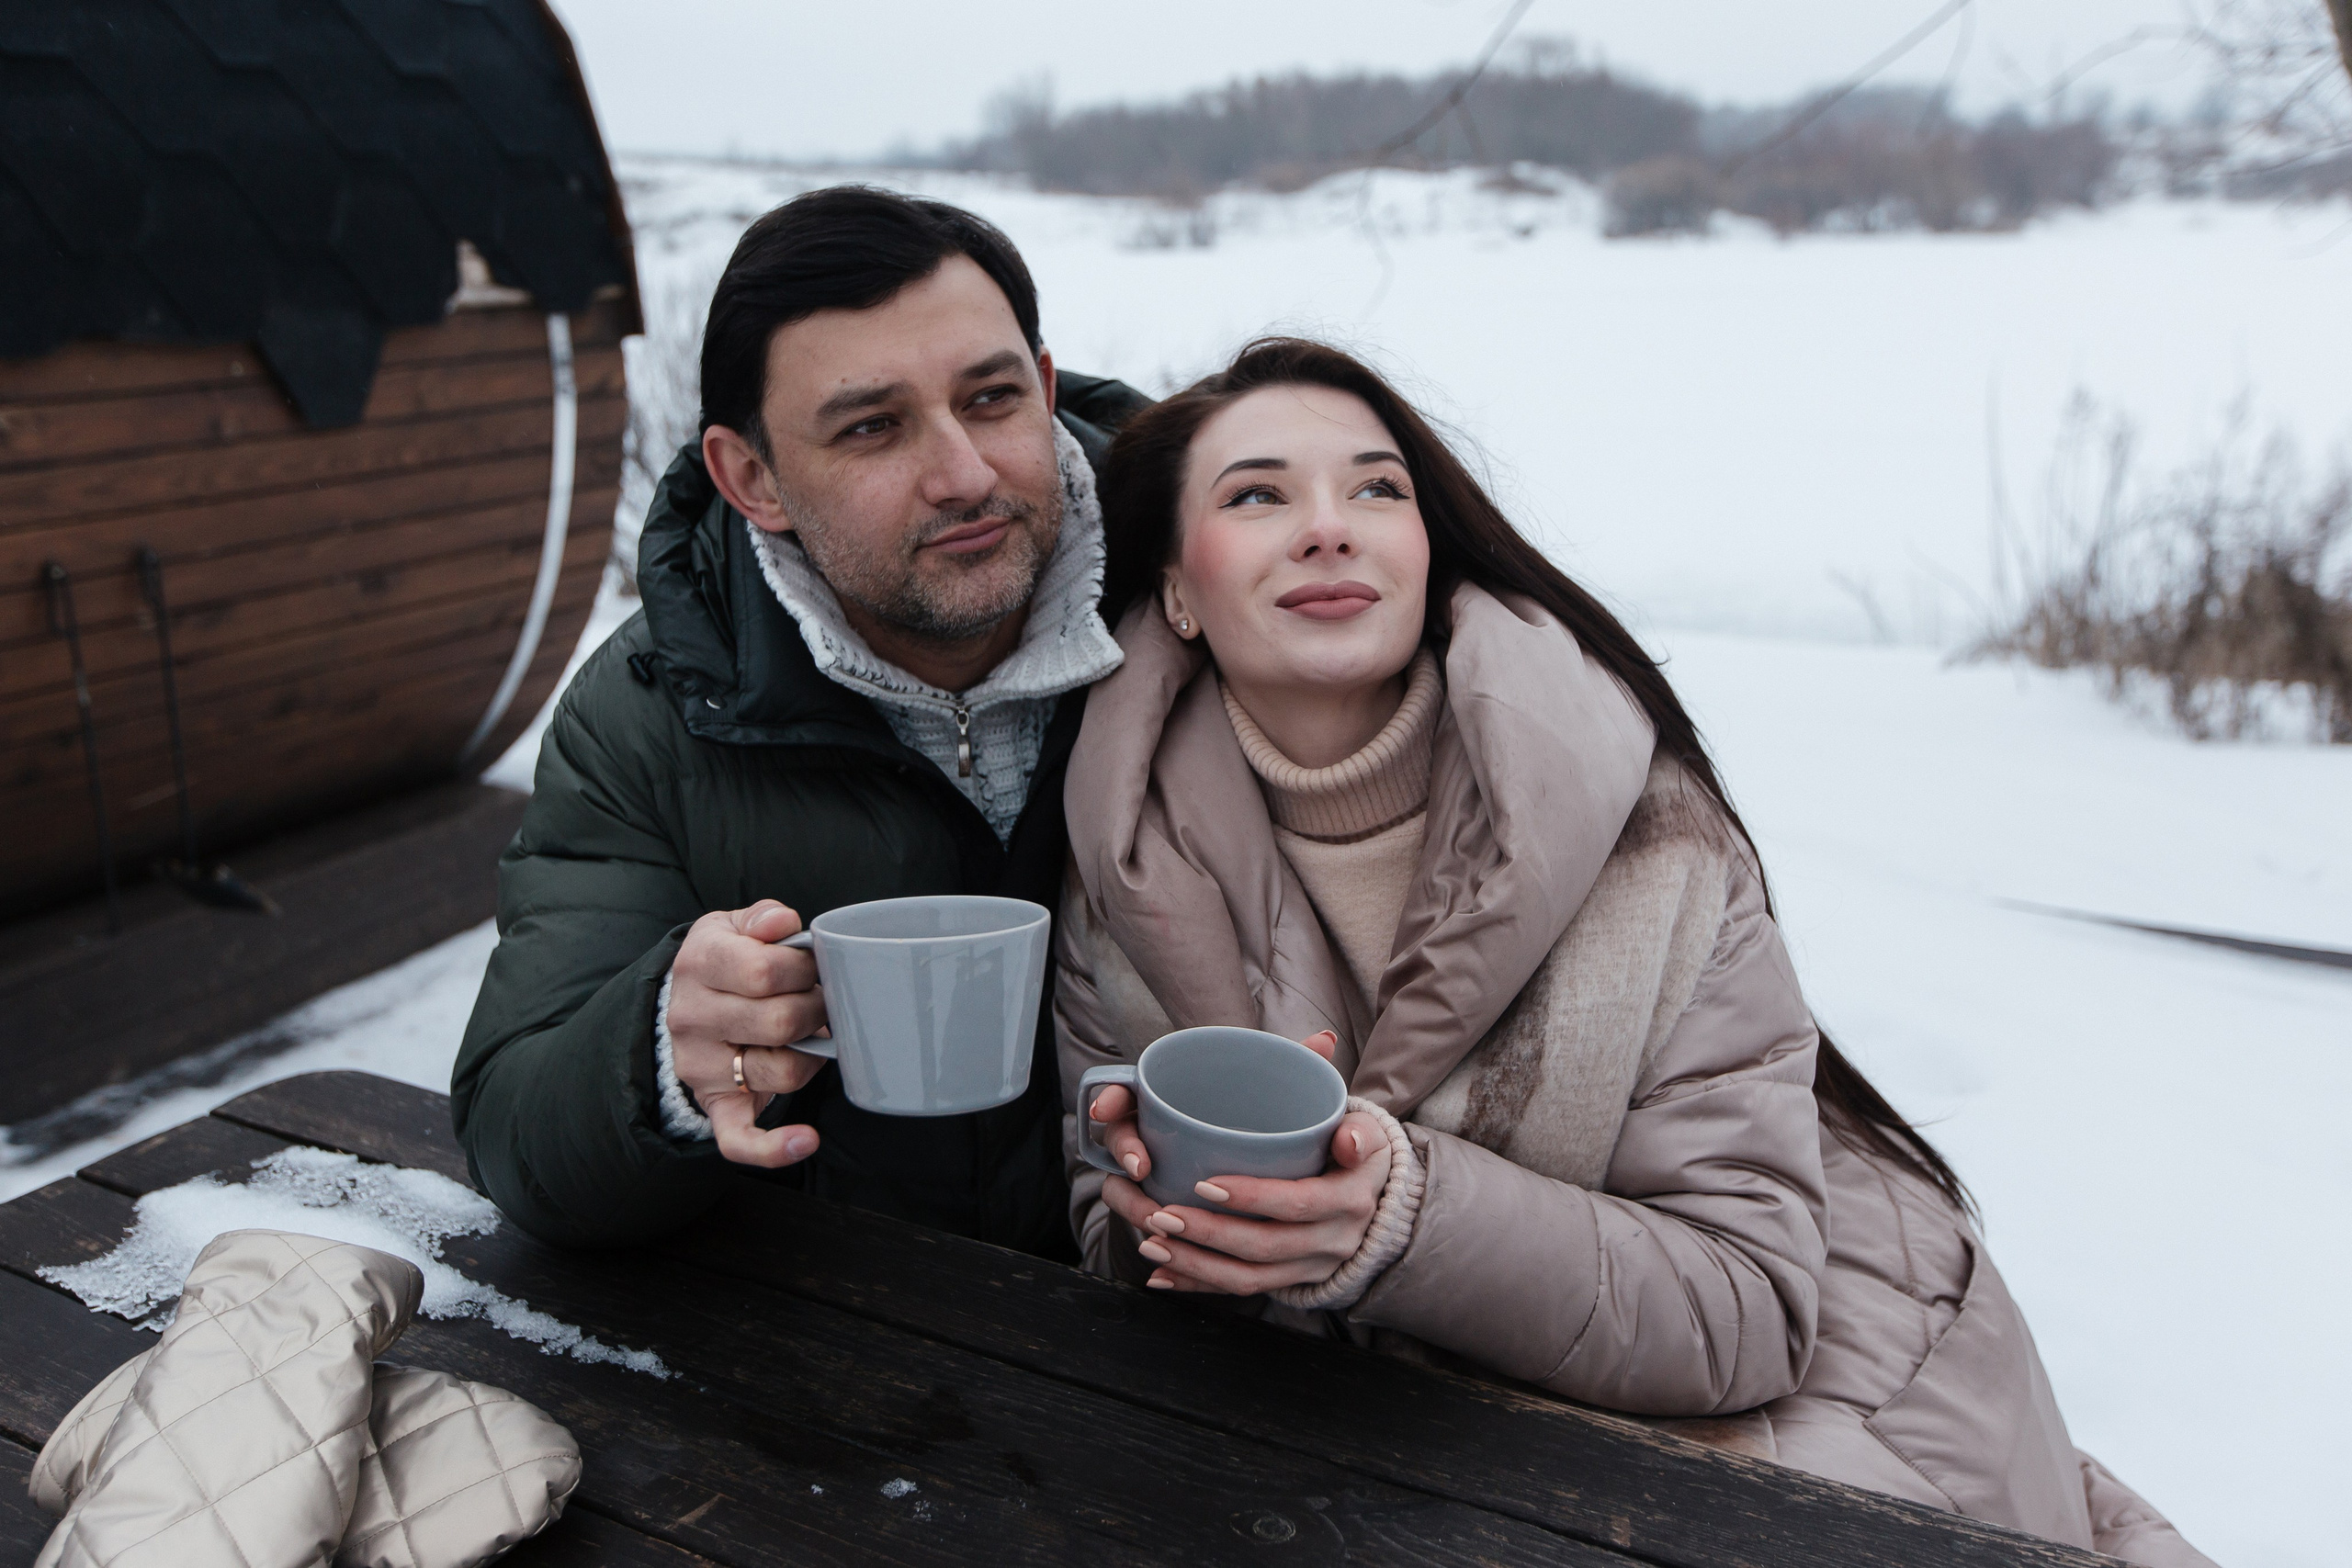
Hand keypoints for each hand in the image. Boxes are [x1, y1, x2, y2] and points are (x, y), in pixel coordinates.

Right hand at [667, 900, 829, 1167]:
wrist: (684, 1003)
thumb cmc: (725, 960)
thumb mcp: (733, 926)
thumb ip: (762, 918)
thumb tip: (781, 921)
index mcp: (698, 964)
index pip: (765, 971)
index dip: (806, 969)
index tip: (814, 966)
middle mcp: (692, 1017)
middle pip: (779, 1021)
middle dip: (816, 1008)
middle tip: (822, 1000)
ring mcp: (701, 1065)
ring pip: (779, 1071)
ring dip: (813, 1055)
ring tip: (812, 1036)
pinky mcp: (714, 1103)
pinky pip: (738, 1138)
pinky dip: (774, 1148)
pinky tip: (805, 1140)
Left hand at [1089, 1031, 1391, 1294]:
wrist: (1376, 1202)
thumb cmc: (1356, 1152)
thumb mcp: (1367, 1131)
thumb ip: (1356, 1126)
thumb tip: (1348, 1137)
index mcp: (1350, 1199)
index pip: (1299, 1203)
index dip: (1253, 1197)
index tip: (1205, 1182)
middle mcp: (1333, 1241)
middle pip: (1265, 1247)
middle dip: (1208, 1234)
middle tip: (1160, 1213)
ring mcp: (1310, 1268)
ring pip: (1247, 1277)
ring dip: (1194, 1263)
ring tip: (1150, 1241)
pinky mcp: (1289, 1283)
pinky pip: (1240, 1290)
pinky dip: (1197, 1284)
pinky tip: (1160, 1274)